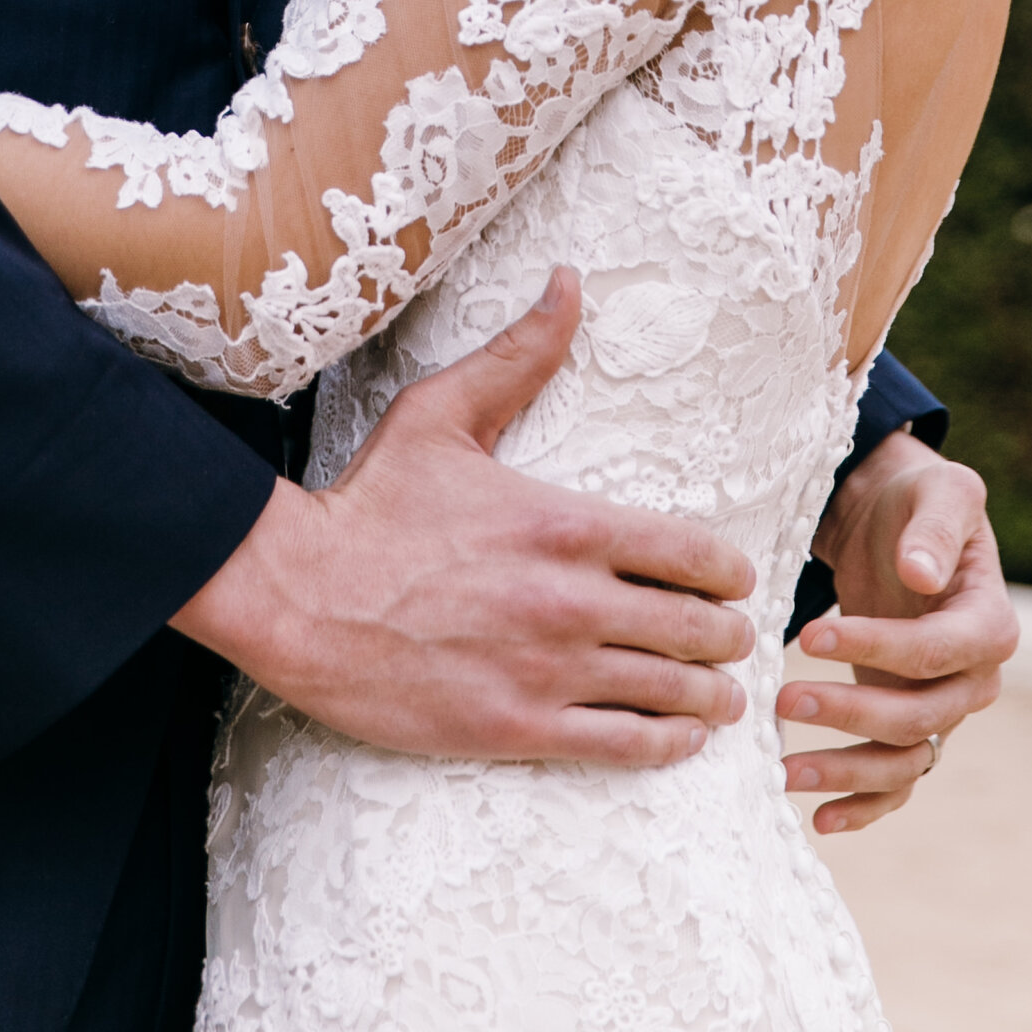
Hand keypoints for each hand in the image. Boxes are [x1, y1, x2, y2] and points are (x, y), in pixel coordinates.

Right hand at [173, 269, 755, 768]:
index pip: (691, 552)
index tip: (735, 580)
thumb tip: (569, 284)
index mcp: (566, 522)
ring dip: (710, 699)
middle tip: (734, 642)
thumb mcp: (443, 413)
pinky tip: (679, 741)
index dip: (728, 572)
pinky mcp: (516, 727)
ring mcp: (547, 670)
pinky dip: (665, 747)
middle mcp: (571, 599)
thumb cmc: (371, 502)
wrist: (297, 595)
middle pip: (695, 628)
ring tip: (722, 700)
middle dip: (728, 637)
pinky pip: (621, 746)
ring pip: (670, 693)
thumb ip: (519, 355)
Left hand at [775, 432, 1018, 835]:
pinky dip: (863, 806)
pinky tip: (818, 817)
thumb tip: (922, 573)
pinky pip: (897, 782)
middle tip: (781, 699)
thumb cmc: (919, 501)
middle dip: (850, 713)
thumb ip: (936, 529)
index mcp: (990, 623)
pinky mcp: (910, 725)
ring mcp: (943, 709)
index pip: (934, 651)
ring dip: (846, 772)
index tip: (808, 637)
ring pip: (905, 761)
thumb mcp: (939, 490)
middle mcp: (974, 679)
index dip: (875, 649)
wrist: (898, 523)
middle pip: (919, 716)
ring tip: (783, 770)